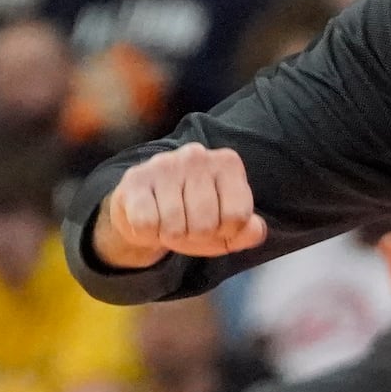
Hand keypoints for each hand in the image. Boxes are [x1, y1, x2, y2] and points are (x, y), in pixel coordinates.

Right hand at [95, 143, 267, 268]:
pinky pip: (147, 224)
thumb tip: (256, 230)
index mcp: (227, 163)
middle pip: (205, 224)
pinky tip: (150, 219)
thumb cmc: (195, 218)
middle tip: (188, 225)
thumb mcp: (228, 229)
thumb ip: (249, 232)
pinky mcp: (135, 179)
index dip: (226, 232)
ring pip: (175, 227)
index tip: (218, 224)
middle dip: (197, 236)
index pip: (238, 216)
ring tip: (169, 222)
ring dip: (171, 236)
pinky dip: (148, 234)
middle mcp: (197, 155)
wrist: (147, 212)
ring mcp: (164, 163)